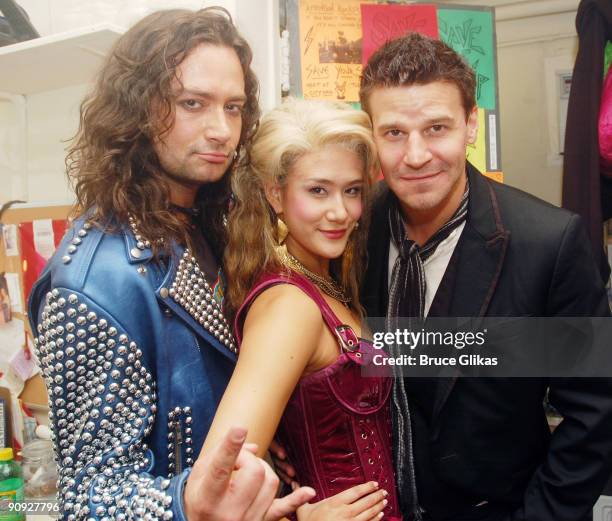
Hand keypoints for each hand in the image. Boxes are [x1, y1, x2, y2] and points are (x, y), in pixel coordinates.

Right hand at [184, 426, 315, 520]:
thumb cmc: (199, 498)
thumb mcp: (199, 475)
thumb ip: (220, 453)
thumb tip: (252, 446)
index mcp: (208, 497)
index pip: (221, 468)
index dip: (231, 447)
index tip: (239, 428)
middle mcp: (228, 512)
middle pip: (254, 471)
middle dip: (248, 458)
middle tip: (237, 461)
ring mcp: (247, 519)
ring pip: (270, 482)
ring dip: (262, 469)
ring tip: (246, 473)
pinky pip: (282, 510)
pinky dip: (296, 500)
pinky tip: (309, 491)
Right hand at [297, 481, 387, 520]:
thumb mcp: (303, 511)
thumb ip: (301, 497)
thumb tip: (294, 484)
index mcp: (335, 503)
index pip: (355, 491)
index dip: (367, 487)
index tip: (374, 483)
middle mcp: (345, 512)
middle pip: (365, 501)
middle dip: (376, 496)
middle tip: (383, 491)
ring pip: (369, 513)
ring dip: (378, 506)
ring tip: (384, 501)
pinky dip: (376, 519)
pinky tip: (380, 515)